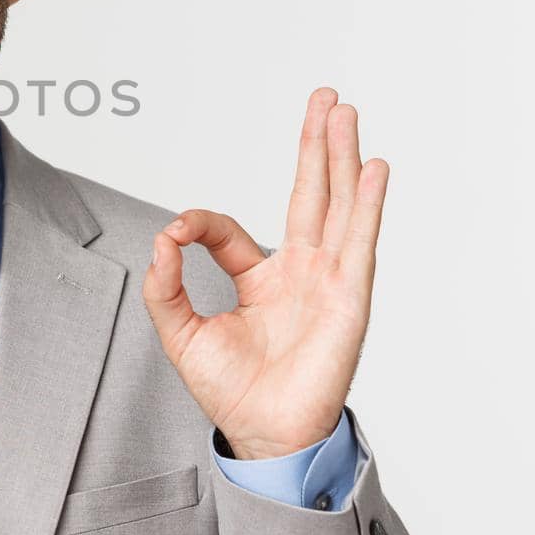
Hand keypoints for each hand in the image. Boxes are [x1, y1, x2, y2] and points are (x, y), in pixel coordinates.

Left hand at [141, 87, 388, 458]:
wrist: (264, 435)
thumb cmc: (231, 392)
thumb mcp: (181, 332)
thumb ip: (165, 284)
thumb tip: (161, 238)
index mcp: (262, 279)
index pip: (232, 231)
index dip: (201, 224)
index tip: (177, 231)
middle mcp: (301, 272)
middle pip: (311, 194)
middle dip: (316, 146)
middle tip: (325, 99)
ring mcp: (329, 280)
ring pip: (339, 204)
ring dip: (342, 157)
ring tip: (345, 113)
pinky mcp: (350, 296)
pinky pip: (360, 241)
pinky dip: (369, 203)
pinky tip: (372, 167)